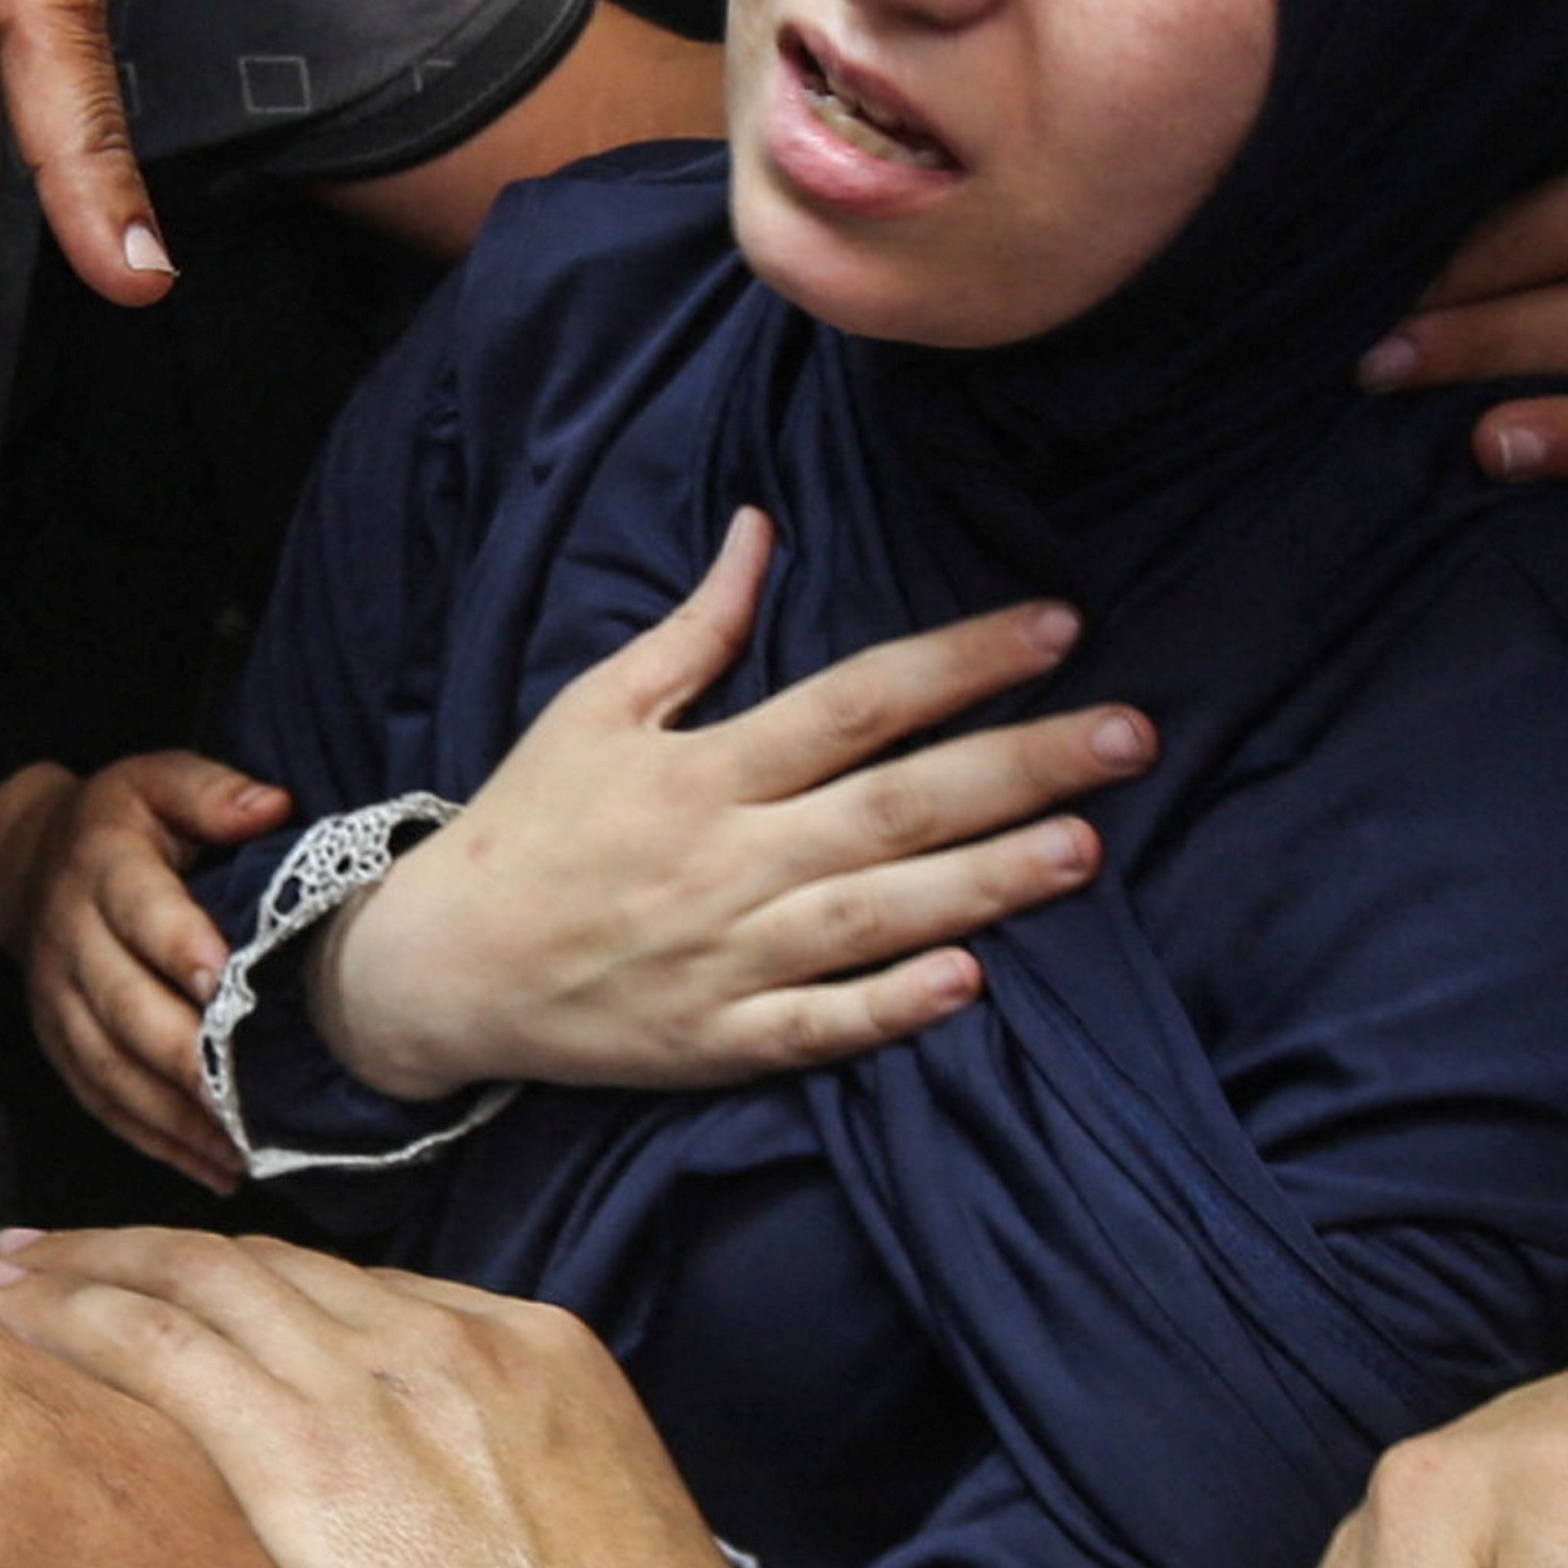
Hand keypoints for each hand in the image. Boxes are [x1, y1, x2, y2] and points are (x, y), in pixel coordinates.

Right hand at [0, 751, 291, 1187]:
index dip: (180, 949)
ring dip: (174, 1117)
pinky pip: (100, 1099)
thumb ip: (213, 792)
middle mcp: (71, 939)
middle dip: (183, 1058)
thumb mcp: (159, 781)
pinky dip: (154, 1141)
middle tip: (245, 1100)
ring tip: (241, 1153)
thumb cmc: (123, 822)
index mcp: (103, 868)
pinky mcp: (57, 1042)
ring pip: (110, 1067)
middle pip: (124, 1006)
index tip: (226, 987)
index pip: (141, 912)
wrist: (25, 861)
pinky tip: (213, 1171)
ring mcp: (57, 999)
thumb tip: (271, 808)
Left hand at [0, 1225, 802, 1567]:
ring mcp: (387, 1389)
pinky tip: (6, 1320)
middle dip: (152, 1257)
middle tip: (50, 1255)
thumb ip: (494, 1526)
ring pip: (200, 1284)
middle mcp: (456, 1344)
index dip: (246, 1289)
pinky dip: (75, 1319)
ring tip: (6, 1274)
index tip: (174, 1291)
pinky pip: (162, 1347)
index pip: (352, 1298)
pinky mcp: (317, 1456)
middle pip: (267, 1271)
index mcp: (532, 1359)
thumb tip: (435, 1567)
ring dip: (91, 1270)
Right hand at [311, 509, 1148, 1103]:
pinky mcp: (715, 1040)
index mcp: (698, 771)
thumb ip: (695, 629)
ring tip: (1087, 845)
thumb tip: (764, 528)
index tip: (1058, 625)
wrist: (436, 969)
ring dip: (985, 881)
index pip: (852, 702)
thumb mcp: (594, 710)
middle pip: (892, 805)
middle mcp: (721, 860)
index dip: (959, 661)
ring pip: (875, 914)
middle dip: (1017, 765)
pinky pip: (815, 1028)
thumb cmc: (526, 827)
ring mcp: (721, 957)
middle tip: (1132, 733)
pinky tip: (970, 983)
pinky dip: (888, 1008)